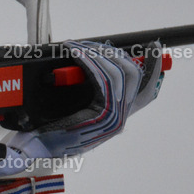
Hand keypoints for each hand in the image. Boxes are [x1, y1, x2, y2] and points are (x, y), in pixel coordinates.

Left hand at [34, 40, 162, 156]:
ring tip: (76, 46)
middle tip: (91, 44)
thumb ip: (89, 92)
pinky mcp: (104, 116)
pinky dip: (89, 61)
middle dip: (113, 53)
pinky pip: (103, 80)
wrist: (38, 150)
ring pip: (117, 73)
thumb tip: (89, 61)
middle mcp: (120, 119)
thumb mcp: (75, 109)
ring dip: (96, 53)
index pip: (147, 92)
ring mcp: (115, 119)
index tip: (155, 47)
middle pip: (133, 75)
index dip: (155, 68)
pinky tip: (75, 54)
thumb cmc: (50, 130)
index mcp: (116, 117)